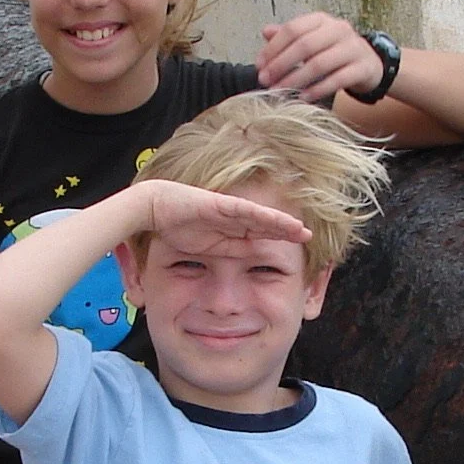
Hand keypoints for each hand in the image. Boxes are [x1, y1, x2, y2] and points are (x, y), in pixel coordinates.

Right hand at [136, 179, 310, 257]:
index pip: (261, 237)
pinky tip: (278, 220)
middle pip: (266, 226)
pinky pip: (246, 211)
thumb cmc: (175, 227)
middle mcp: (234, 218)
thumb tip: (251, 259)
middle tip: (309, 237)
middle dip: (288, 231)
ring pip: (262, 218)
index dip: (279, 241)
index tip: (298, 249)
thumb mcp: (208, 250)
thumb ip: (229, 252)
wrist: (153, 208)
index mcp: (231, 230)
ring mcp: (228, 210)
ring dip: (282, 223)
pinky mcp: (220, 204)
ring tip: (301, 229)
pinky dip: (263, 216)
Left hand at [256, 13, 384, 101]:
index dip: (273, 48)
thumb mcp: (312, 39)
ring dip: (296, 79)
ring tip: (280, 91)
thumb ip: (290, 36)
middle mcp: (338, 29)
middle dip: (281, 64)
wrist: (370, 63)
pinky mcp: (363, 68)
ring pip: (319, 63)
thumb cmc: (334, 52)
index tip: (259, 65)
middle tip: (265, 81)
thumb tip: (265, 32)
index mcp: (321, 20)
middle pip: (304, 45)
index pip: (293, 29)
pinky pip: (337, 80)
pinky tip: (303, 97)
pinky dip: (318, 89)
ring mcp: (353, 48)